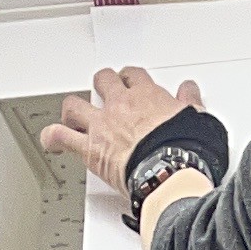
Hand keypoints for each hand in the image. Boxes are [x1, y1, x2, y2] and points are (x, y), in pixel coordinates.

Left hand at [42, 65, 205, 191]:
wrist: (171, 172)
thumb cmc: (187, 151)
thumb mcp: (200, 121)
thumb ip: (191, 104)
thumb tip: (191, 92)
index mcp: (148, 97)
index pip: (135, 77)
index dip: (132, 79)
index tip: (133, 84)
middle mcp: (121, 106)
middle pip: (103, 81)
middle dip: (103, 85)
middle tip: (105, 93)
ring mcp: (103, 126)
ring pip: (76, 105)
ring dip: (73, 109)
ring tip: (74, 116)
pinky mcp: (91, 149)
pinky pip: (61, 137)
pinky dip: (52, 138)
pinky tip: (50, 141)